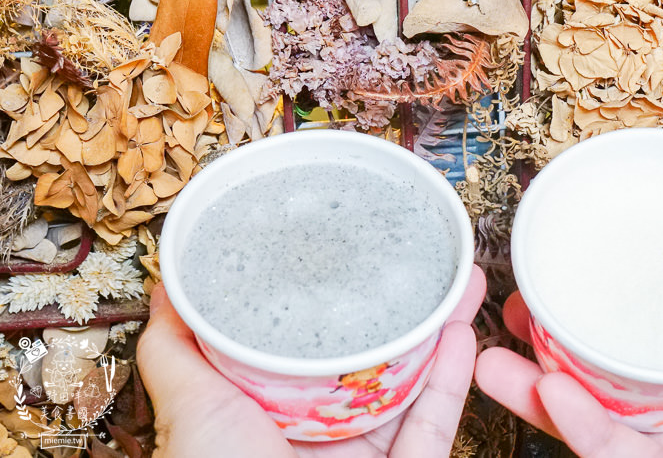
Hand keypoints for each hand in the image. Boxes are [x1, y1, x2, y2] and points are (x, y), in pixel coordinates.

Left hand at [137, 266, 485, 457]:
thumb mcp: (190, 407)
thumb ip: (176, 351)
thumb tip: (168, 286)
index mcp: (274, 419)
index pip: (314, 351)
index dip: (340, 304)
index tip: (355, 257)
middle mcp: (325, 437)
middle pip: (376, 363)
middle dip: (403, 310)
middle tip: (423, 263)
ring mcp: (368, 456)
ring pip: (415, 386)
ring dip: (442, 332)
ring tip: (458, 283)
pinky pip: (435, 425)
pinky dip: (453, 381)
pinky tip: (462, 334)